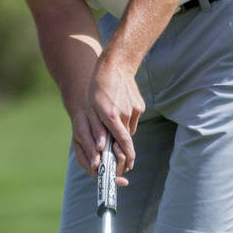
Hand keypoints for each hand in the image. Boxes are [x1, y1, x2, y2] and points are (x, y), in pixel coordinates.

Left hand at [85, 52, 144, 177]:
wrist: (115, 65)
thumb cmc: (98, 88)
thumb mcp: (92, 109)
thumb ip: (97, 129)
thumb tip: (101, 149)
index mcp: (111, 116)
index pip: (122, 142)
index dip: (127, 157)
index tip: (128, 167)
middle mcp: (125, 114)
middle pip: (124, 138)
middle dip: (121, 146)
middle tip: (117, 152)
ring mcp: (135, 110)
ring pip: (129, 129)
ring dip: (121, 130)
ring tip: (112, 117)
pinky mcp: (140, 106)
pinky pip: (133, 120)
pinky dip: (126, 120)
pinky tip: (119, 108)